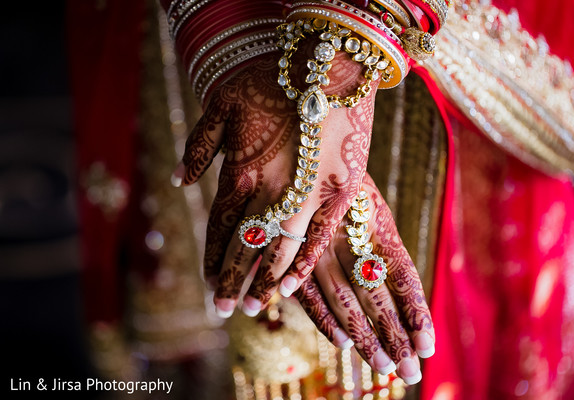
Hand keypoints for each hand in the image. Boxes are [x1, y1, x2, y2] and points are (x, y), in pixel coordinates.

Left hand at [178, 44, 378, 317]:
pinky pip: (318, 235)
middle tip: (224, 311)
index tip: (208, 285)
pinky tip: (290, 285)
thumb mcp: (221, 105)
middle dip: (234, 280)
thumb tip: (179, 181)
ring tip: (254, 306)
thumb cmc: (271, 79)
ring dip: (264, 279)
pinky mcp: (337, 190)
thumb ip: (198, 147)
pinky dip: (302, 262)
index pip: (221, 228)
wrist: (326, 64)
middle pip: (245, 247)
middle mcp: (267, 189)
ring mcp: (304, 192)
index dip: (214, 259)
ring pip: (279, 248)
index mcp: (239, 171)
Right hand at [294, 173, 434, 383]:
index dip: (415, 310)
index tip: (428, 346)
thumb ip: (380, 243)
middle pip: (376, 296)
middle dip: (394, 336)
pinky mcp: (294, 252)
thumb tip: (400, 286)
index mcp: (377, 222)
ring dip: (364, 337)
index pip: (402, 274)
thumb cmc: (345, 181)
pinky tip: (343, 343)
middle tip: (409, 373)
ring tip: (385, 367)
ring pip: (345, 300)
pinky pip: (310, 292)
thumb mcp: (369, 203)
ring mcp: (321, 246)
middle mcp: (351, 236)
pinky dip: (325, 319)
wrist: (303, 148)